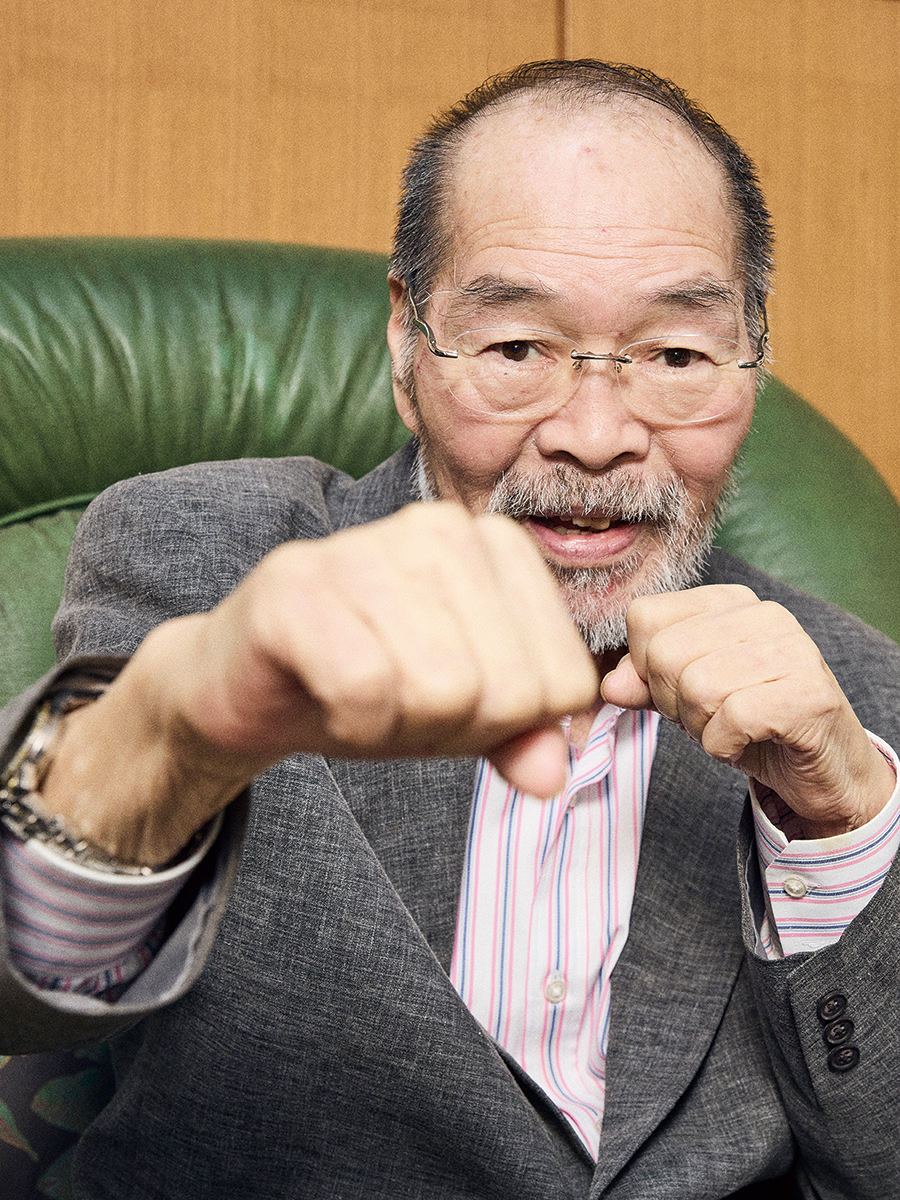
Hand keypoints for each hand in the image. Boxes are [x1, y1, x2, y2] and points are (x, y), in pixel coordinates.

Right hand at [44, 503, 598, 863]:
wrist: (245, 683)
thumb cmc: (366, 685)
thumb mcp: (465, 716)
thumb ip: (521, 735)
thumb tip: (552, 775)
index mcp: (498, 547)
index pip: (565, 682)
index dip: (509, 724)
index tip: (449, 699)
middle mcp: (440, 528)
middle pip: (508, 690)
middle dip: (453, 727)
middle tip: (395, 701)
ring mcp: (367, 546)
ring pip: (445, 688)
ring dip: (397, 725)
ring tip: (357, 693)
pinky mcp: (296, 583)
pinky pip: (368, 688)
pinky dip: (350, 721)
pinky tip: (324, 693)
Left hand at [601, 585, 895, 838]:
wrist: (823, 771)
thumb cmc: (753, 726)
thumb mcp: (687, 700)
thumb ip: (646, 685)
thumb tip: (609, 684)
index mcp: (728, 602)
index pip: (645, 616)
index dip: (645, 667)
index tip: (679, 691)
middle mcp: (763, 613)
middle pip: (664, 653)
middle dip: (672, 703)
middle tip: (708, 718)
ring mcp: (792, 649)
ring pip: (696, 687)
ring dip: (701, 727)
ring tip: (731, 730)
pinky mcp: (808, 694)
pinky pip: (731, 719)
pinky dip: (725, 746)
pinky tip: (748, 743)